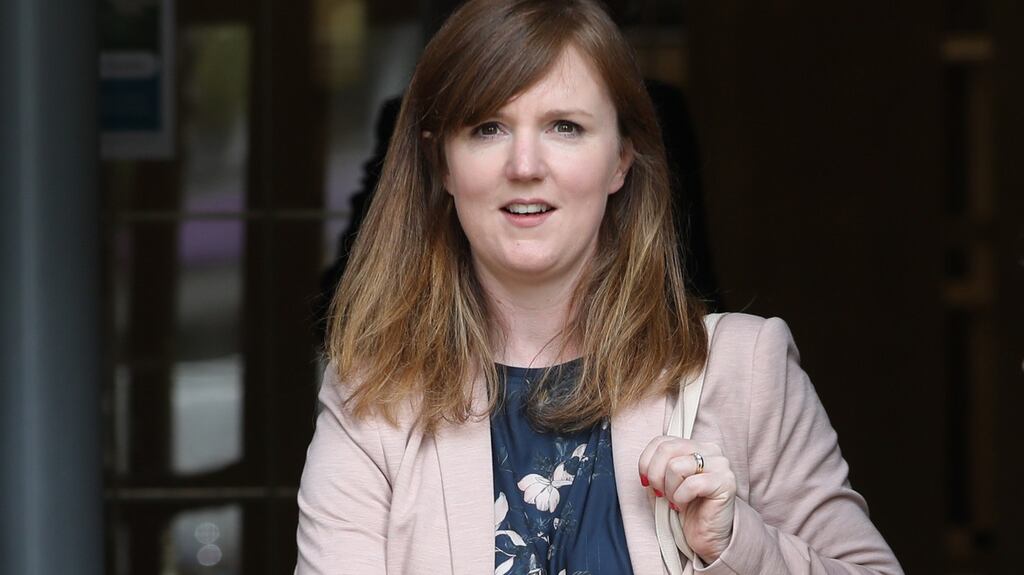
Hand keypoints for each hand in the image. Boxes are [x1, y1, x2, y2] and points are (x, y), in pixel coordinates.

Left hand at [638, 436, 736, 563]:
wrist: (704, 536)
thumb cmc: (683, 508)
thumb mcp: (662, 483)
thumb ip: (654, 466)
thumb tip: (645, 464)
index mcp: (694, 445)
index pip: (661, 441)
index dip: (646, 463)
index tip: (647, 483)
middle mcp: (710, 450)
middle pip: (666, 449)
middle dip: (655, 476)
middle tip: (661, 494)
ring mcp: (720, 464)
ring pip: (675, 466)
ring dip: (669, 490)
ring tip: (676, 500)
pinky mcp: (726, 482)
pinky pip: (691, 484)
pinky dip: (680, 498)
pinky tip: (684, 505)